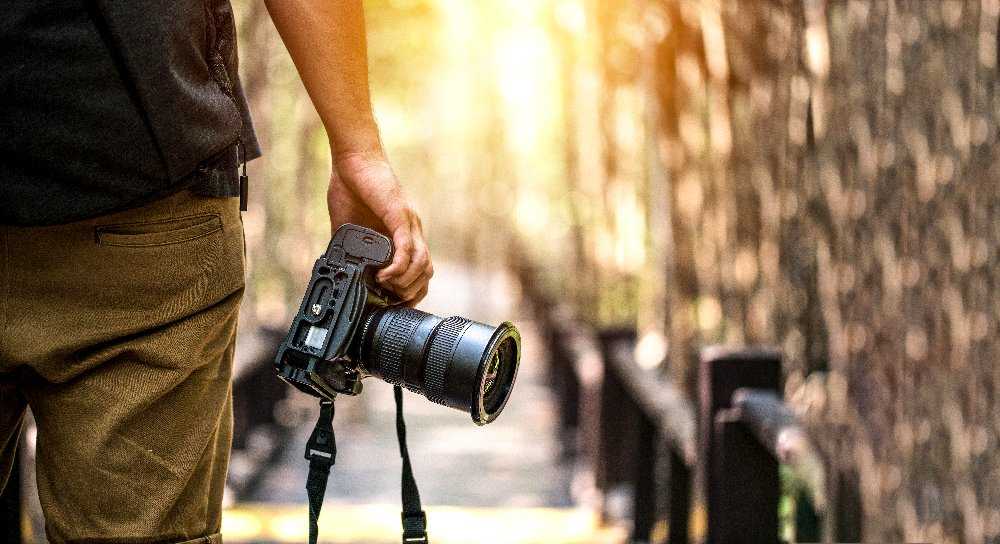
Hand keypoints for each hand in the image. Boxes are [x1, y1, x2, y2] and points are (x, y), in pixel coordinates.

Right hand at [327, 151, 432, 305]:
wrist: (352, 160)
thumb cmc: (351, 186)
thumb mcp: (349, 227)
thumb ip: (349, 247)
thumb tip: (338, 268)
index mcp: (402, 235)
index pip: (419, 270)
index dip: (410, 290)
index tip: (393, 303)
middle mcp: (411, 231)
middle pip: (426, 272)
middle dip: (411, 293)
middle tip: (391, 302)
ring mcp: (409, 224)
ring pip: (422, 264)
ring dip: (406, 283)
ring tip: (386, 289)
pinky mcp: (400, 217)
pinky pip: (407, 249)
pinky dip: (398, 267)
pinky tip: (384, 276)